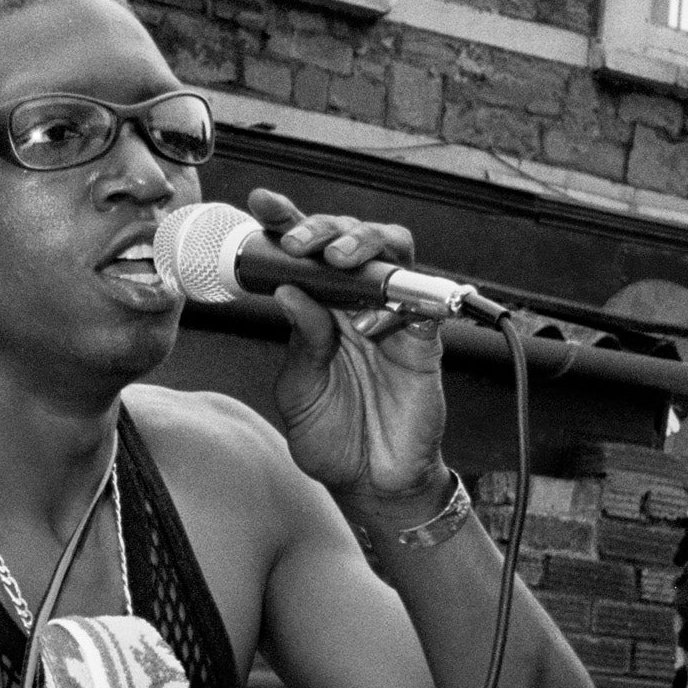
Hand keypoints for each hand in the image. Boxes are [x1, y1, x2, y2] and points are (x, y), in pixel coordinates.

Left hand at [250, 189, 451, 514]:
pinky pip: (421, 303)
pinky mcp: (424, 341)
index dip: (287, 222)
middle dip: (324, 226)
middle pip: (351, 237)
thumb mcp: (300, 391)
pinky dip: (396, 303)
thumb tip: (289, 292)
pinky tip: (369, 324)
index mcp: (320, 310)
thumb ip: (300, 343)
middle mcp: (357, 304)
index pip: (305, 254)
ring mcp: (393, 318)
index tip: (263, 204)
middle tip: (300, 242)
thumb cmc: (334, 437)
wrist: (371, 483)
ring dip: (365, 244)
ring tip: (337, 261)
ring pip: (394, 250)